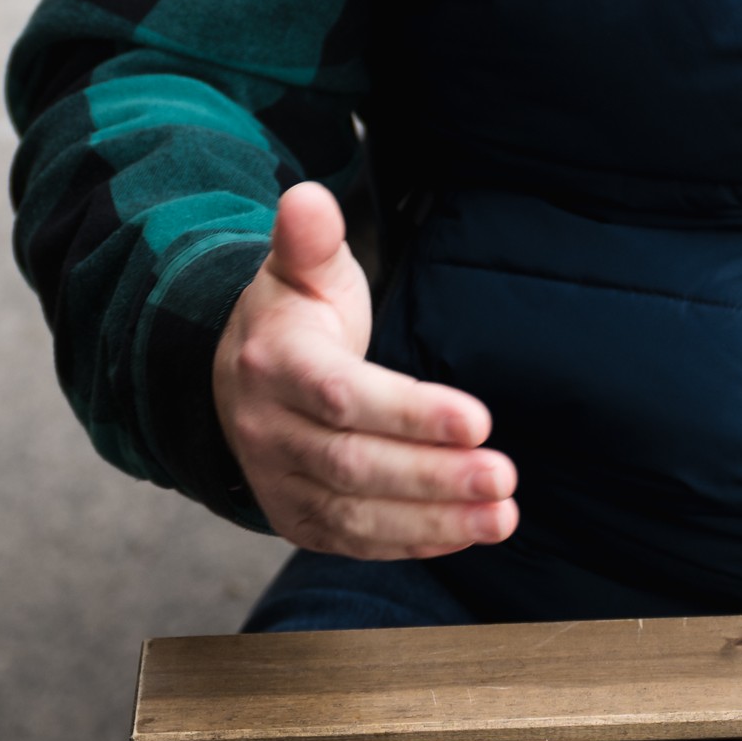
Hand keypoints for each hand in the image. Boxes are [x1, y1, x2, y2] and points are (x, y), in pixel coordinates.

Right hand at [213, 183, 517, 557]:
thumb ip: (310, 239)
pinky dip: (412, 542)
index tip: (478, 418)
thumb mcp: (300, 270)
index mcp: (275, 365)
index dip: (410, 412)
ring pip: (356, 514)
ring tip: (502, 514)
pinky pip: (355, 541)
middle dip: (434, 475)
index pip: (343, 396)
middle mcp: (270, 431)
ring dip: (434, 520)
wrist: (237, 378)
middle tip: (504, 477)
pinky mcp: (297, 518)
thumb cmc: (292, 318)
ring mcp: (280, 482)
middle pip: (355, 465)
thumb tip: (308, 198)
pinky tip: (466, 531)